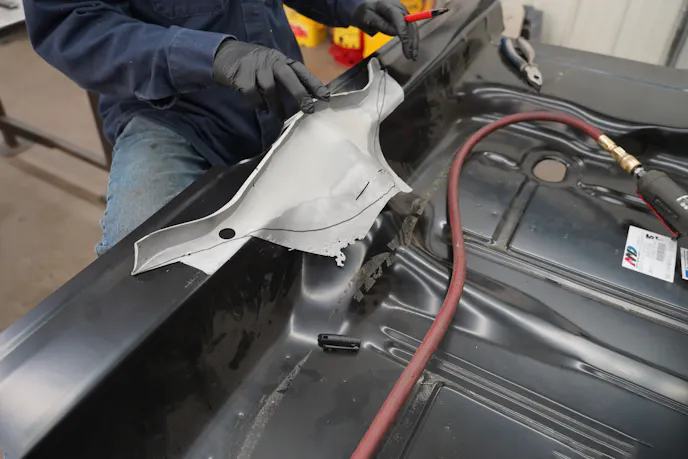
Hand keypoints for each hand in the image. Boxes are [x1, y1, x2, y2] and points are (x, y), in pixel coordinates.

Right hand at [213, 39, 329, 115]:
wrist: (225, 55)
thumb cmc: (255, 66)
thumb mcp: (273, 67)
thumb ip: (287, 80)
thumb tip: (308, 98)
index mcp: (282, 60)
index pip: (301, 71)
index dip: (314, 83)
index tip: (326, 97)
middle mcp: (271, 61)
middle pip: (289, 76)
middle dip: (300, 94)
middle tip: (308, 109)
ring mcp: (256, 67)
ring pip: (270, 87)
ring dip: (277, 105)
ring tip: (280, 116)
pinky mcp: (241, 75)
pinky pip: (252, 93)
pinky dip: (259, 104)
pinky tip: (262, 109)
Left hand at [351, 0, 418, 59]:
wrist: (365, 7)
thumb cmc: (364, 12)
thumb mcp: (367, 17)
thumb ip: (380, 23)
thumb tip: (394, 32)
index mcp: (388, 6)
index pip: (399, 18)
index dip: (403, 30)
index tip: (405, 42)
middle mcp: (399, 9)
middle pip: (409, 25)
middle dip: (410, 40)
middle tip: (410, 55)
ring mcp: (402, 14)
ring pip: (412, 29)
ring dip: (414, 43)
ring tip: (413, 57)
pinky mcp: (404, 21)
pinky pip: (410, 31)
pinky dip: (412, 41)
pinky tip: (412, 52)